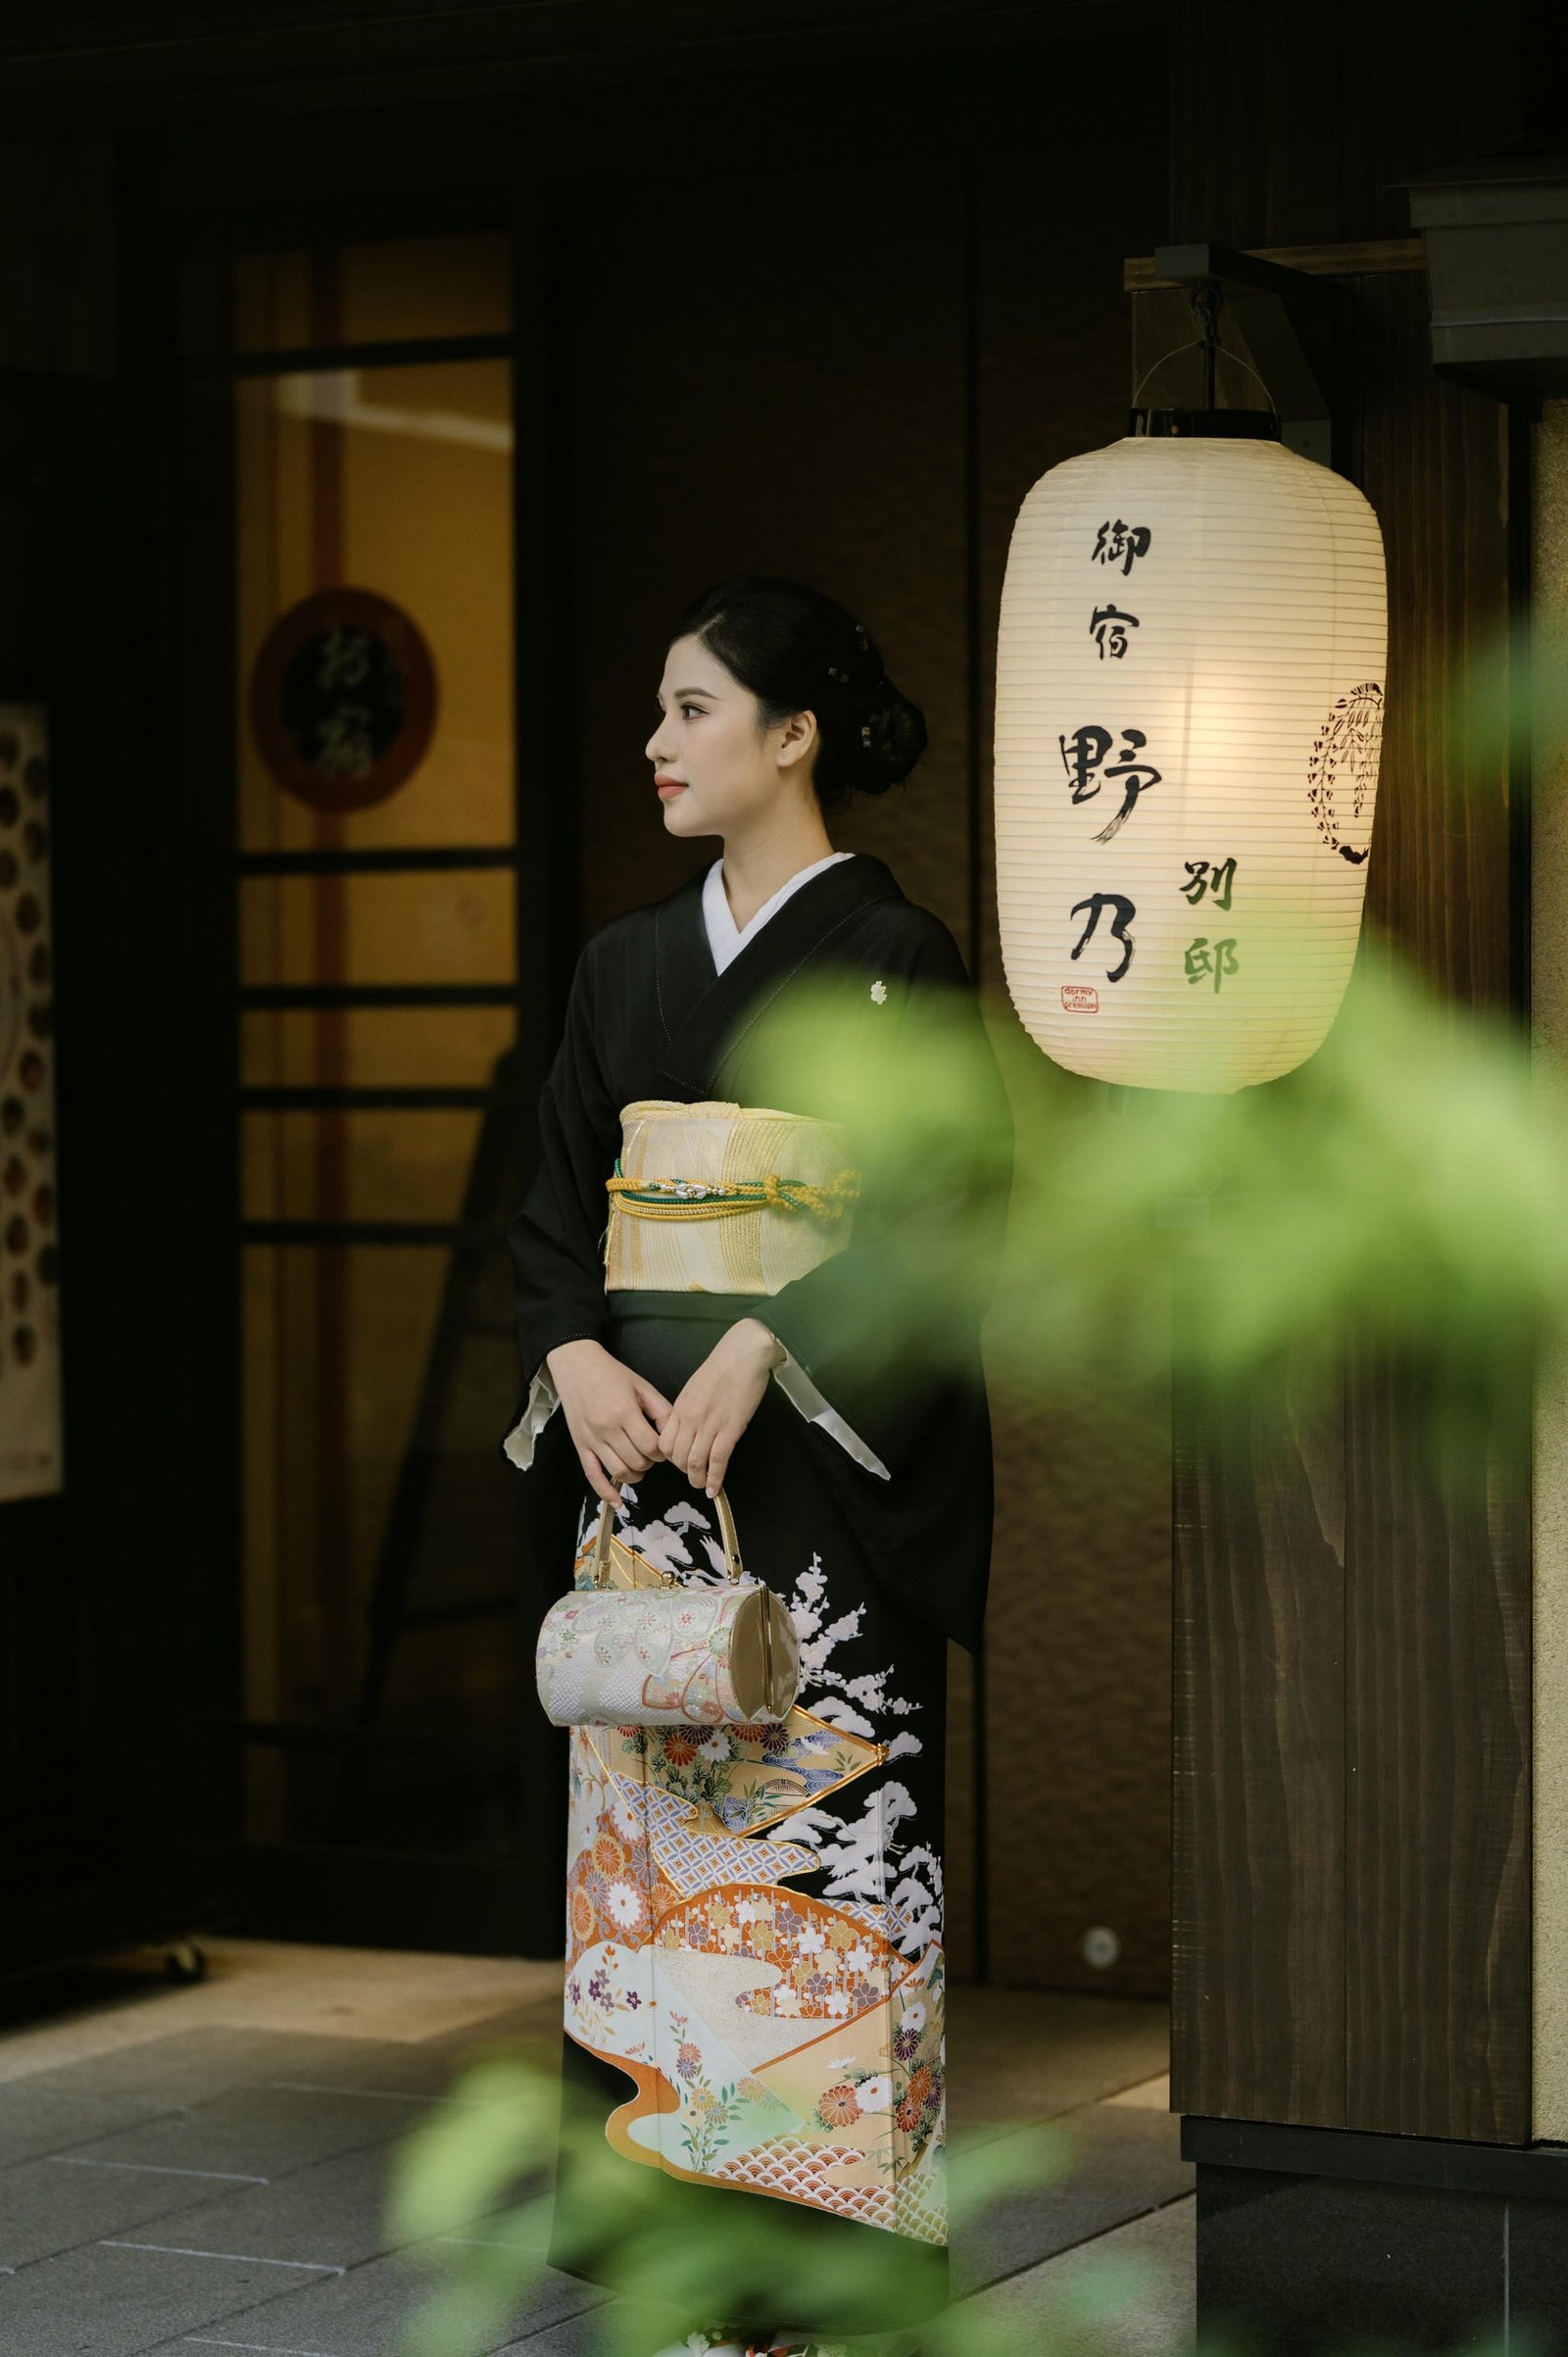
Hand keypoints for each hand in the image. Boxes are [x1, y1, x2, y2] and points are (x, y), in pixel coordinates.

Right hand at [545, 1338, 671, 1508]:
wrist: (576, 1366)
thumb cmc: (611, 1373)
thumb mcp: (642, 1386)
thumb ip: (661, 1410)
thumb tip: (673, 1435)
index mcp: (624, 1413)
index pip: (651, 1447)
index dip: (662, 1451)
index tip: (662, 1446)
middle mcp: (607, 1430)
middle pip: (637, 1461)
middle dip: (650, 1462)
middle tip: (651, 1452)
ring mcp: (592, 1440)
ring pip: (619, 1472)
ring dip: (635, 1475)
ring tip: (640, 1465)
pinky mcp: (580, 1446)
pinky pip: (592, 1475)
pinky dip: (605, 1492)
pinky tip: (617, 1503)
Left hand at [658, 1316, 784, 1496]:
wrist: (743, 1355)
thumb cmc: (722, 1367)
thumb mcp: (694, 1387)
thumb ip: (688, 1409)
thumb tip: (687, 1428)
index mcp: (680, 1408)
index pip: (664, 1443)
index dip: (669, 1458)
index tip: (679, 1461)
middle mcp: (690, 1419)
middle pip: (677, 1457)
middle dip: (683, 1471)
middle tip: (692, 1475)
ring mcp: (710, 1425)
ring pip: (695, 1463)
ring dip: (697, 1479)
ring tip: (701, 1486)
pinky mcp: (730, 1429)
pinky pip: (718, 1461)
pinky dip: (714, 1479)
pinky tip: (714, 1489)